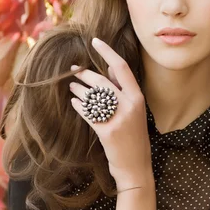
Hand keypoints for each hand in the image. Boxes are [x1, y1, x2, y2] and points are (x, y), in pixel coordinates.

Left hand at [69, 38, 152, 186]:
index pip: (121, 68)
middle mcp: (130, 106)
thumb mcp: (134, 112)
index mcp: (138, 98)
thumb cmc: (134, 138)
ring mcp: (119, 119)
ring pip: (93, 96)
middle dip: (85, 73)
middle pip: (102, 81)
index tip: (94, 41)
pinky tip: (74, 102)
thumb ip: (123, 92)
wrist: (136, 167)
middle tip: (74, 69)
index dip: (107, 52)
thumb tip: (109, 70)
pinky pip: (88, 112)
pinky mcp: (107, 131)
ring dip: (79, 89)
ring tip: (72, 86)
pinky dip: (79, 105)